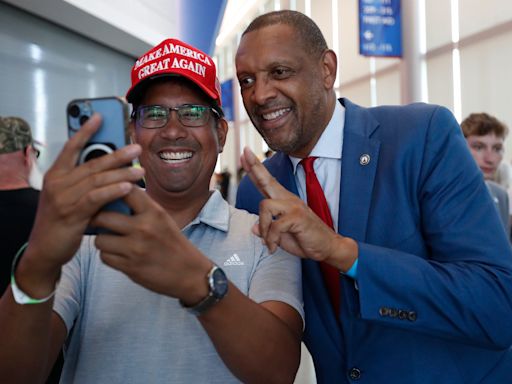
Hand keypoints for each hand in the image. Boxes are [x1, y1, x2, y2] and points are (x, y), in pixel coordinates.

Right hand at [26, 114, 143, 271]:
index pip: (72, 147)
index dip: (86, 131)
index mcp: (56, 175)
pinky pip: (96, 198)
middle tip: (137, 148)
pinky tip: (128, 187)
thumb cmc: (61, 222)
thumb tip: (114, 173)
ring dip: (121, 173)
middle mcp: (58, 183)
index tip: (100, 116)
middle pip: (92, 163)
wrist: (44, 250)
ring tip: (140, 169)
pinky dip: (113, 191)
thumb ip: (86, 184)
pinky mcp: (71, 213)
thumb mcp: (70, 198)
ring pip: (97, 179)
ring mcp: (63, 198)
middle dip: (117, 154)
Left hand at [92, 187, 211, 301]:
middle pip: (103, 216)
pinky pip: (104, 257)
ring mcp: (136, 249)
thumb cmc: (173, 243)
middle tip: (100, 221)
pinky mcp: (130, 267)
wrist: (190, 273)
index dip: (111, 191)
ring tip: (112, 241)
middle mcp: (144, 228)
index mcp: (154, 212)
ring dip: (103, 240)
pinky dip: (108, 256)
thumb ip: (141, 206)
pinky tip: (119, 255)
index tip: (107, 196)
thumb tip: (114, 193)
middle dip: (98, 219)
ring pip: (100, 239)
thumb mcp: (162, 218)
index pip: (124, 191)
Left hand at [240, 147, 357, 270]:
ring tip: (269, 242)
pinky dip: (271, 239)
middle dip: (254, 167)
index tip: (245, 154)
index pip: (266, 182)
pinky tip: (273, 247)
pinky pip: (274, 225)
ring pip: (265, 206)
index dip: (255, 169)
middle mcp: (288, 200)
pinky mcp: (297, 216)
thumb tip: (253, 228)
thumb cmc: (306, 240)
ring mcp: (294, 206)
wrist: (328, 247)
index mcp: (284, 201)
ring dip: (263, 227)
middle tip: (244, 152)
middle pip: (267, 180)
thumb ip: (267, 230)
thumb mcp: (281, 236)